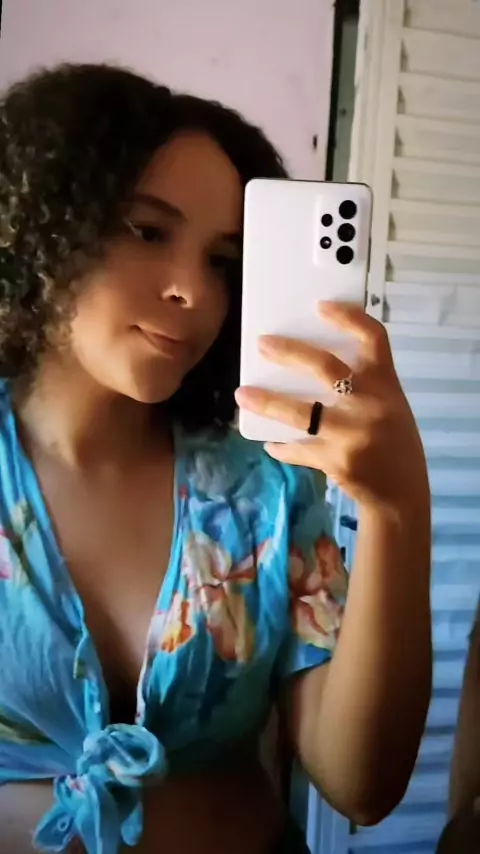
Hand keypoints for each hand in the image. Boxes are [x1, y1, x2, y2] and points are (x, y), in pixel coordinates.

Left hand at [235, 302, 428, 511]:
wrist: (402, 494)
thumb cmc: (394, 444)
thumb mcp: (389, 407)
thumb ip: (363, 388)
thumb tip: (309, 368)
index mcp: (386, 385)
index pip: (374, 339)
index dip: (348, 318)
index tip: (321, 306)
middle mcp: (370, 404)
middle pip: (325, 367)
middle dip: (289, 352)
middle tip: (262, 344)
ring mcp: (352, 433)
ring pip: (301, 412)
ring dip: (267, 402)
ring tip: (241, 394)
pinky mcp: (335, 460)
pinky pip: (299, 448)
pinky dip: (282, 446)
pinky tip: (271, 443)